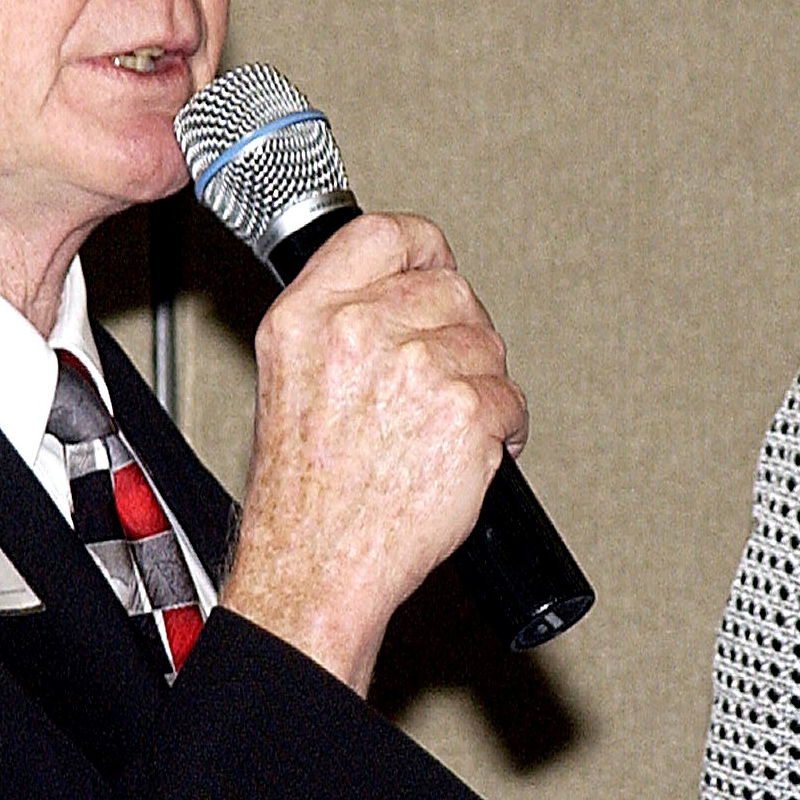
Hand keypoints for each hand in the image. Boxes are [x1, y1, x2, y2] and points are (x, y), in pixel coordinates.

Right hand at [218, 213, 527, 693]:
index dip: (423, 250)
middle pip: (451, 289)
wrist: (317, 564)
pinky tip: (466, 455)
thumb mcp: (288, 377)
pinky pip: (511, 399)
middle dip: (456, 333)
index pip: (385, 235)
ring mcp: (418, 370)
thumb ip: (337, 319)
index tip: (433, 270)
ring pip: (487, 345)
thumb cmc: (305, 492)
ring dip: (480, 386)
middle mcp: (359, 332)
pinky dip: (502, 429)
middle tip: (437, 382)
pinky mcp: (467, 413)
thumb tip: (401, 288)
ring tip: (440, 429)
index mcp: (308, 316)